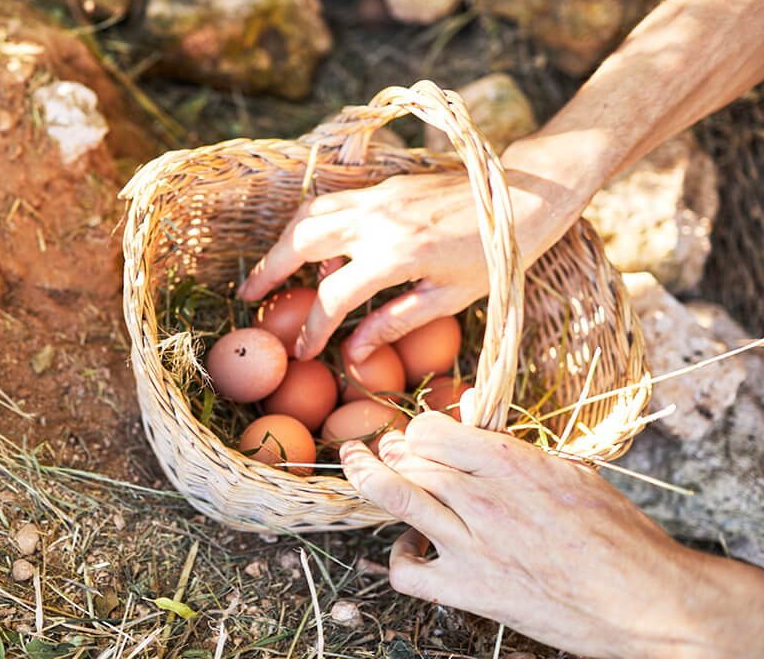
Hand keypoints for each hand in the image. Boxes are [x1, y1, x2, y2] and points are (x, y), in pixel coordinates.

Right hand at [238, 172, 489, 362]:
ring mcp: (378, 198)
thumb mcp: (449, 299)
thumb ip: (395, 324)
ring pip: (309, 213)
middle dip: (269, 269)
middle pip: (301, 241)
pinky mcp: (384, 186)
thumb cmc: (497, 256)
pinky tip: (321, 251)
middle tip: (249, 297)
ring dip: (284, 242)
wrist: (525, 195)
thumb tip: (354, 356)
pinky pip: (333, 203)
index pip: (333, 294)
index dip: (313, 327)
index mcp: (396, 256)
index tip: (303, 350)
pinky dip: (314, 225)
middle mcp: (377, 220)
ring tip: (272, 270)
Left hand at [340, 410, 763, 658]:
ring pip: (395, 498)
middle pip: (409, 459)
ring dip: (368, 476)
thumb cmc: (620, 535)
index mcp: (512, 463)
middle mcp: (484, 499)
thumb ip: (514, 441)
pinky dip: (399, 557)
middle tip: (385, 447)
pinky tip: (411, 546)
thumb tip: (469, 404)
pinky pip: (407, 570)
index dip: (420, 429)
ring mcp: (472, 546)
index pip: (432, 429)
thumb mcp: (573, 471)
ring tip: (357, 462)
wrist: (650, 603)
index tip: (422, 434)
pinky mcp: (471, 591)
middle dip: (393, 449)